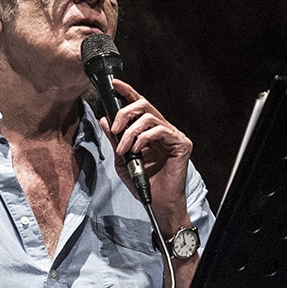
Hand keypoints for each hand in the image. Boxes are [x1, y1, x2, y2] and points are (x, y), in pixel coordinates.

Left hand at [101, 79, 192, 232]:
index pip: (139, 106)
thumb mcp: (121, 159)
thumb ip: (114, 139)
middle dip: (125, 113)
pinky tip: (137, 150)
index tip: (115, 84)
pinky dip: (144, 138)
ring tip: (124, 148)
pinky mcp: (181, 144)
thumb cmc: (143, 183)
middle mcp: (162, 129)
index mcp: (149, 131)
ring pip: (150, 117)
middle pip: (144, 105)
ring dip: (131, 132)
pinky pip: (160, 130)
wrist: (157, 203)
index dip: (128, 92)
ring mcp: (173, 136)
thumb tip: (105, 120)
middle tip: (115, 129)